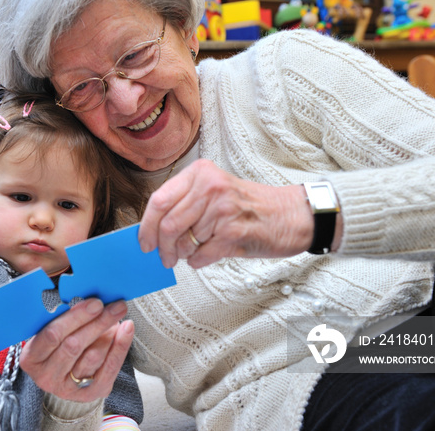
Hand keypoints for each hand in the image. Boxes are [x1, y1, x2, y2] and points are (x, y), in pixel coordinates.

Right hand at [19, 298, 133, 401]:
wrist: (64, 374)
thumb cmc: (57, 343)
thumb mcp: (50, 330)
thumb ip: (63, 316)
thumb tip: (90, 298)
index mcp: (32, 358)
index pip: (53, 335)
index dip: (76, 317)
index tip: (95, 302)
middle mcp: (47, 376)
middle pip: (74, 345)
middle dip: (97, 322)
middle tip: (115, 305)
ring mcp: (68, 388)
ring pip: (93, 356)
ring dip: (108, 332)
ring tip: (116, 315)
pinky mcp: (90, 393)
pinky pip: (109, 368)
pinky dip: (121, 346)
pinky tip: (127, 329)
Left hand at [138, 159, 314, 267]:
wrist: (290, 215)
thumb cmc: (250, 206)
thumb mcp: (214, 192)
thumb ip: (185, 204)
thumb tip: (153, 229)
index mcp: (200, 173)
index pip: (159, 200)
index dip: (146, 226)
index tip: (144, 241)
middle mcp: (210, 187)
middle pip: (168, 224)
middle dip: (162, 247)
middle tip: (164, 257)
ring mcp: (222, 209)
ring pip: (184, 242)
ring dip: (185, 254)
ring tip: (196, 250)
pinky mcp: (233, 232)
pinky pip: (201, 255)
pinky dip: (199, 261)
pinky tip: (208, 255)